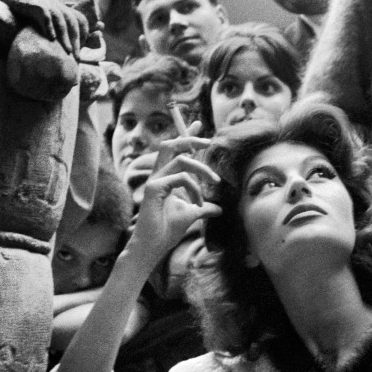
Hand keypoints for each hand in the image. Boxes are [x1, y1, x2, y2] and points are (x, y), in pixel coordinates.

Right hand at [0, 0, 88, 55]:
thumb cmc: (35, 6)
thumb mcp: (50, 13)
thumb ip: (59, 24)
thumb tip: (65, 45)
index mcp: (64, 9)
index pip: (81, 21)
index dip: (84, 34)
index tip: (82, 49)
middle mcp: (59, 7)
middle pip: (73, 24)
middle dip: (77, 41)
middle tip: (77, 57)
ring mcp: (49, 5)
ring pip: (62, 21)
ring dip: (66, 37)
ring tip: (68, 51)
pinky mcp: (37, 5)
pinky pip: (46, 16)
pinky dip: (49, 27)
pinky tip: (51, 39)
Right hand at [129, 133, 220, 264]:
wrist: (153, 247)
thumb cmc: (167, 231)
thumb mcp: (192, 215)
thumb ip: (204, 207)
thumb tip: (219, 208)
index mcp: (165, 178)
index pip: (175, 151)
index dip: (187, 136)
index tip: (199, 123)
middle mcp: (157, 176)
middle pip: (171, 146)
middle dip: (190, 139)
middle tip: (208, 142)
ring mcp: (154, 181)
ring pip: (180, 161)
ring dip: (202, 170)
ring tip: (214, 182)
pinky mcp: (154, 189)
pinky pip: (180, 178)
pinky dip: (194, 188)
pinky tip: (198, 203)